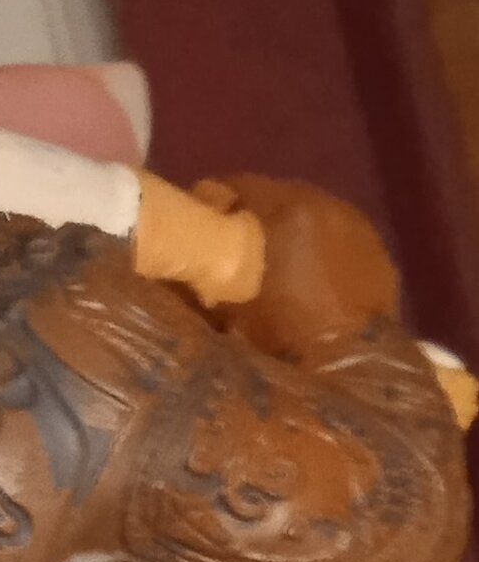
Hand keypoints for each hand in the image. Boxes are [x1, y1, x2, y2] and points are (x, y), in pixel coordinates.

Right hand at [199, 169, 400, 357]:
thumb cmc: (278, 342)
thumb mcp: (224, 306)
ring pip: (312, 218)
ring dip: (289, 234)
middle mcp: (327, 206)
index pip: (235, 185)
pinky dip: (320, 254)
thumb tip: (181, 256)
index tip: (195, 228)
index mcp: (286, 209)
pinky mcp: (381, 258)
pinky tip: (308, 284)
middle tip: (230, 250)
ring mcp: (360, 230)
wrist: (347, 376)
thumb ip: (202, 269)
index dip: (211, 204)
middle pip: (277, 196)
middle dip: (252, 218)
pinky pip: (339, 243)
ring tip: (271, 270)